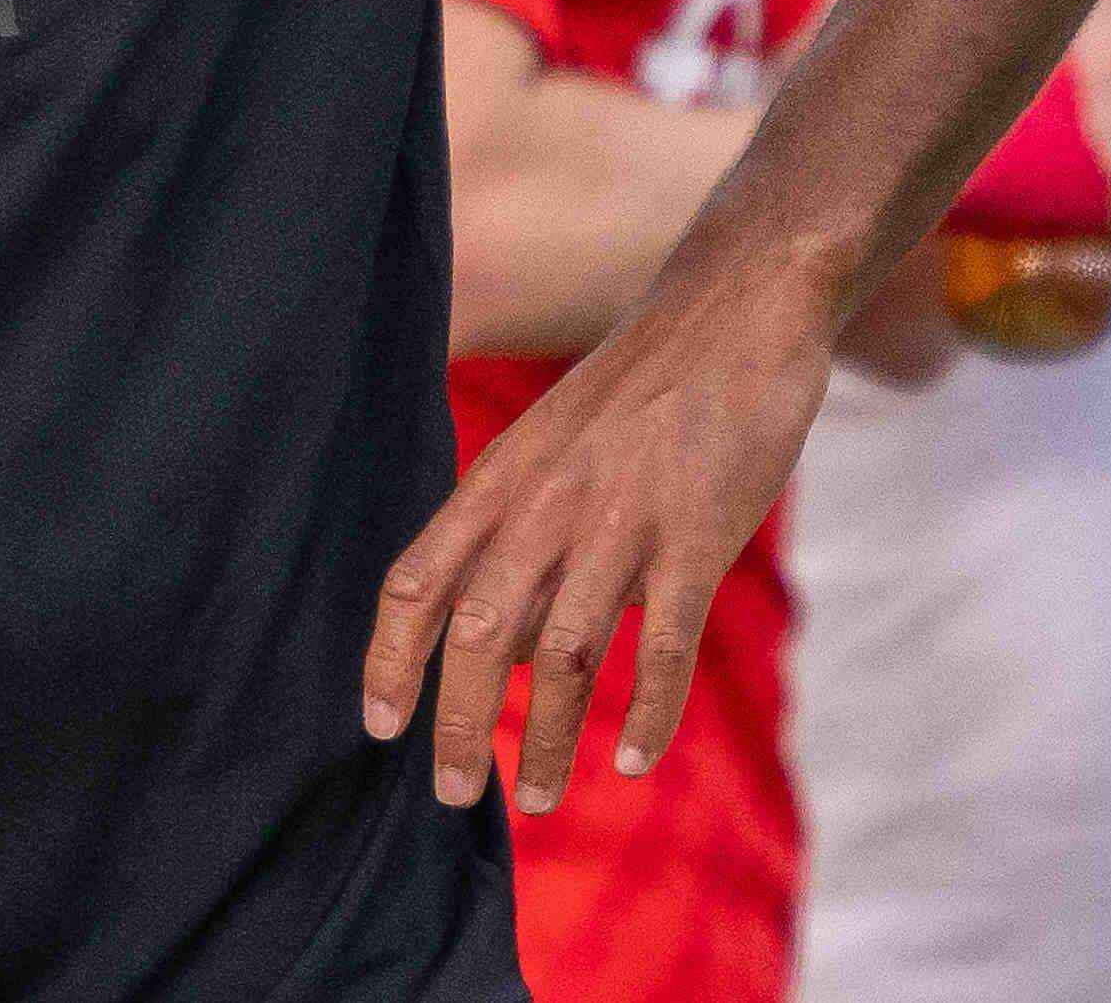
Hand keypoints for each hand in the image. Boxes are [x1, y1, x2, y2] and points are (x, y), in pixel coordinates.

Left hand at [363, 281, 827, 813]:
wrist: (733, 311)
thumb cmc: (638, 390)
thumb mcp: (551, 447)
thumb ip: (522, 535)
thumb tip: (509, 647)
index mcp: (500, 480)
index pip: (417, 579)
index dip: (388, 658)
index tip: (377, 726)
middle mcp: (547, 505)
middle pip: (481, 635)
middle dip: (459, 724)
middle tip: (452, 794)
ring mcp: (623, 524)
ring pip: (568, 657)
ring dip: (550, 740)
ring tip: (540, 800)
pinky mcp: (697, 540)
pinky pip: (662, 648)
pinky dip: (648, 715)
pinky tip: (634, 760)